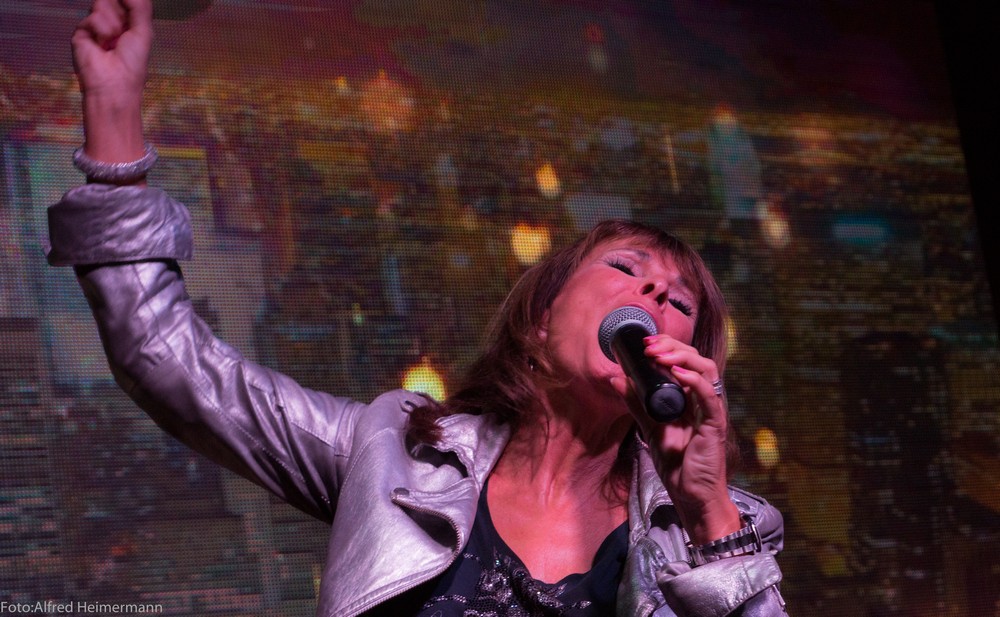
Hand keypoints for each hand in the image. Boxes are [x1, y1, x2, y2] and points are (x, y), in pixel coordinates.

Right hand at [72, 0, 152, 163]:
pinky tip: (102, 45)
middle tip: (124, 32)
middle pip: (112, 0)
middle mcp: (112, 25)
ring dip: (113, 23)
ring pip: (102, 5)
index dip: (128, 2)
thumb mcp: (143, 31)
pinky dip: (101, 30)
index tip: (131, 5)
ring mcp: (95, 28)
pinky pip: (92, 17)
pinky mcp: (81, 33)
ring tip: (114, 41)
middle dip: (121, 12)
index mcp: (129, 25)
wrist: (113, 84)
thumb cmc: (132, 63)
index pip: (126, 2)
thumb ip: (139, 6)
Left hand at [615, 334, 740, 543]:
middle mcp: (703, 399)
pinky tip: (677, 373)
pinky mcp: (715, 424)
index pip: (684, 360)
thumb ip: (636, 403)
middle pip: (696, 359)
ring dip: (682, 357)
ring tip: (660, 355)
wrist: (690, 495)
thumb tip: (616, 378)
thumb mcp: (650, 427)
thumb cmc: (677, 464)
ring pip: (707, 370)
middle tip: (649, 346)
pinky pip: (710, 396)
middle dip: (672, 346)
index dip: (667, 346)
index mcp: (690, 397)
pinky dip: (694, 381)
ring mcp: (710, 410)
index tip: (644, 343)